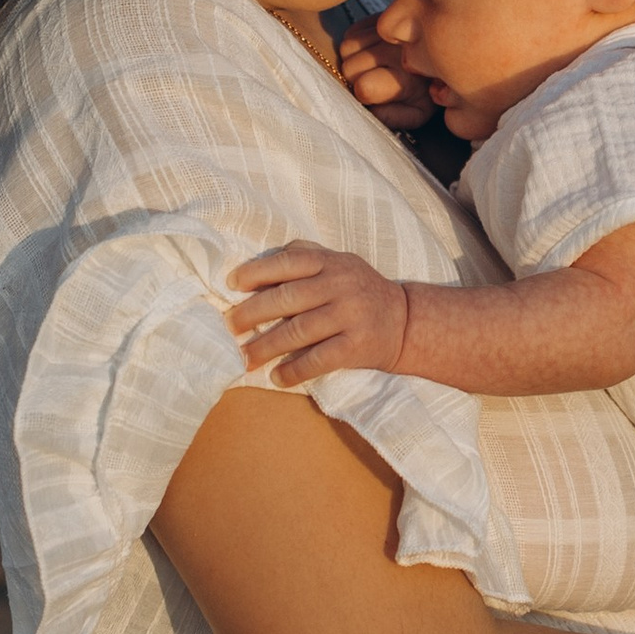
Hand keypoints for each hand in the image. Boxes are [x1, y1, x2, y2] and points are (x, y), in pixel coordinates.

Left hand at [227, 243, 410, 387]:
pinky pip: (319, 360)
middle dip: (252, 313)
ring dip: (266, 346)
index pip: (289, 262)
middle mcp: (341, 285)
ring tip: (244, 357)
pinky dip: (294, 370)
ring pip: (299, 331)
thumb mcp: (339, 262)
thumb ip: (305, 256)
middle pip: (288, 299)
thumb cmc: (359, 290)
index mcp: (332, 262)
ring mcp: (350, 316)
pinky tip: (276, 377)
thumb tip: (257, 267)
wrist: (406, 321)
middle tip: (229, 327)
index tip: (232, 285)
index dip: (257, 272)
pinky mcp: (357, 346)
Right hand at [336, 21, 438, 131]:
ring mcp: (388, 31)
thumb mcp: (417, 113)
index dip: (363, 94)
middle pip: (350, 68)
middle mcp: (395, 51)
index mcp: (405, 78)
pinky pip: (351, 32)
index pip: (364, 87)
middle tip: (373, 79)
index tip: (373, 94)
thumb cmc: (428, 89)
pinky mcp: (381, 17)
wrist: (446, 54)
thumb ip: (392, 117)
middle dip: (355, 78)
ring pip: (347, 48)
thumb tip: (370, 107)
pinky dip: (355, 44)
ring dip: (353, 59)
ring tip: (371, 65)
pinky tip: (371, 51)